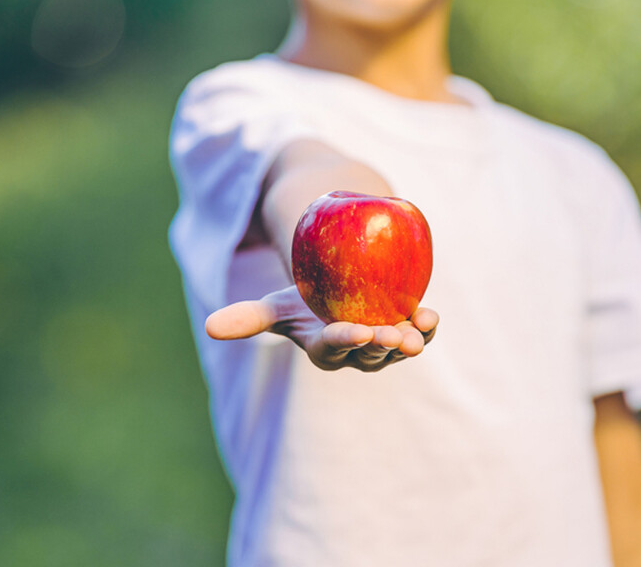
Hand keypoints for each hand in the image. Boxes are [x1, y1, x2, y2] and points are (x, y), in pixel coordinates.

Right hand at [204, 286, 437, 371]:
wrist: (334, 287)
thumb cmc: (302, 302)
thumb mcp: (275, 307)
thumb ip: (247, 319)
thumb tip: (208, 327)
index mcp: (324, 350)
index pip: (334, 348)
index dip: (345, 341)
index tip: (359, 333)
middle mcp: (357, 353)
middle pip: (371, 354)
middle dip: (382, 346)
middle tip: (393, 336)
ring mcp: (385, 345)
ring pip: (398, 348)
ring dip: (411, 340)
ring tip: (419, 331)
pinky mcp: (406, 329)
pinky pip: (420, 333)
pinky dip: (427, 327)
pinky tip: (431, 318)